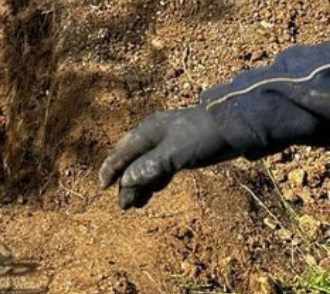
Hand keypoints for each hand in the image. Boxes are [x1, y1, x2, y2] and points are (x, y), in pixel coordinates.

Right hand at [98, 107, 233, 208]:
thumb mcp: (173, 153)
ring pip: (146, 166)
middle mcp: (151, 136)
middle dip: (125, 181)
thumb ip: (149, 167)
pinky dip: (154, 180)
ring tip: (135, 204)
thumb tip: (126, 181)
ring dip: (139, 184)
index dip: (111, 170)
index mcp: (146, 132)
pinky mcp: (179, 151)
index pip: (122, 154)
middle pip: (131, 161)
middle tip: (122, 203)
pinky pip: (159, 167)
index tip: (102, 187)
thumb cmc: (199, 136)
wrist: (230, 127)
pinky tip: (154, 190)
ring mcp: (165, 143)